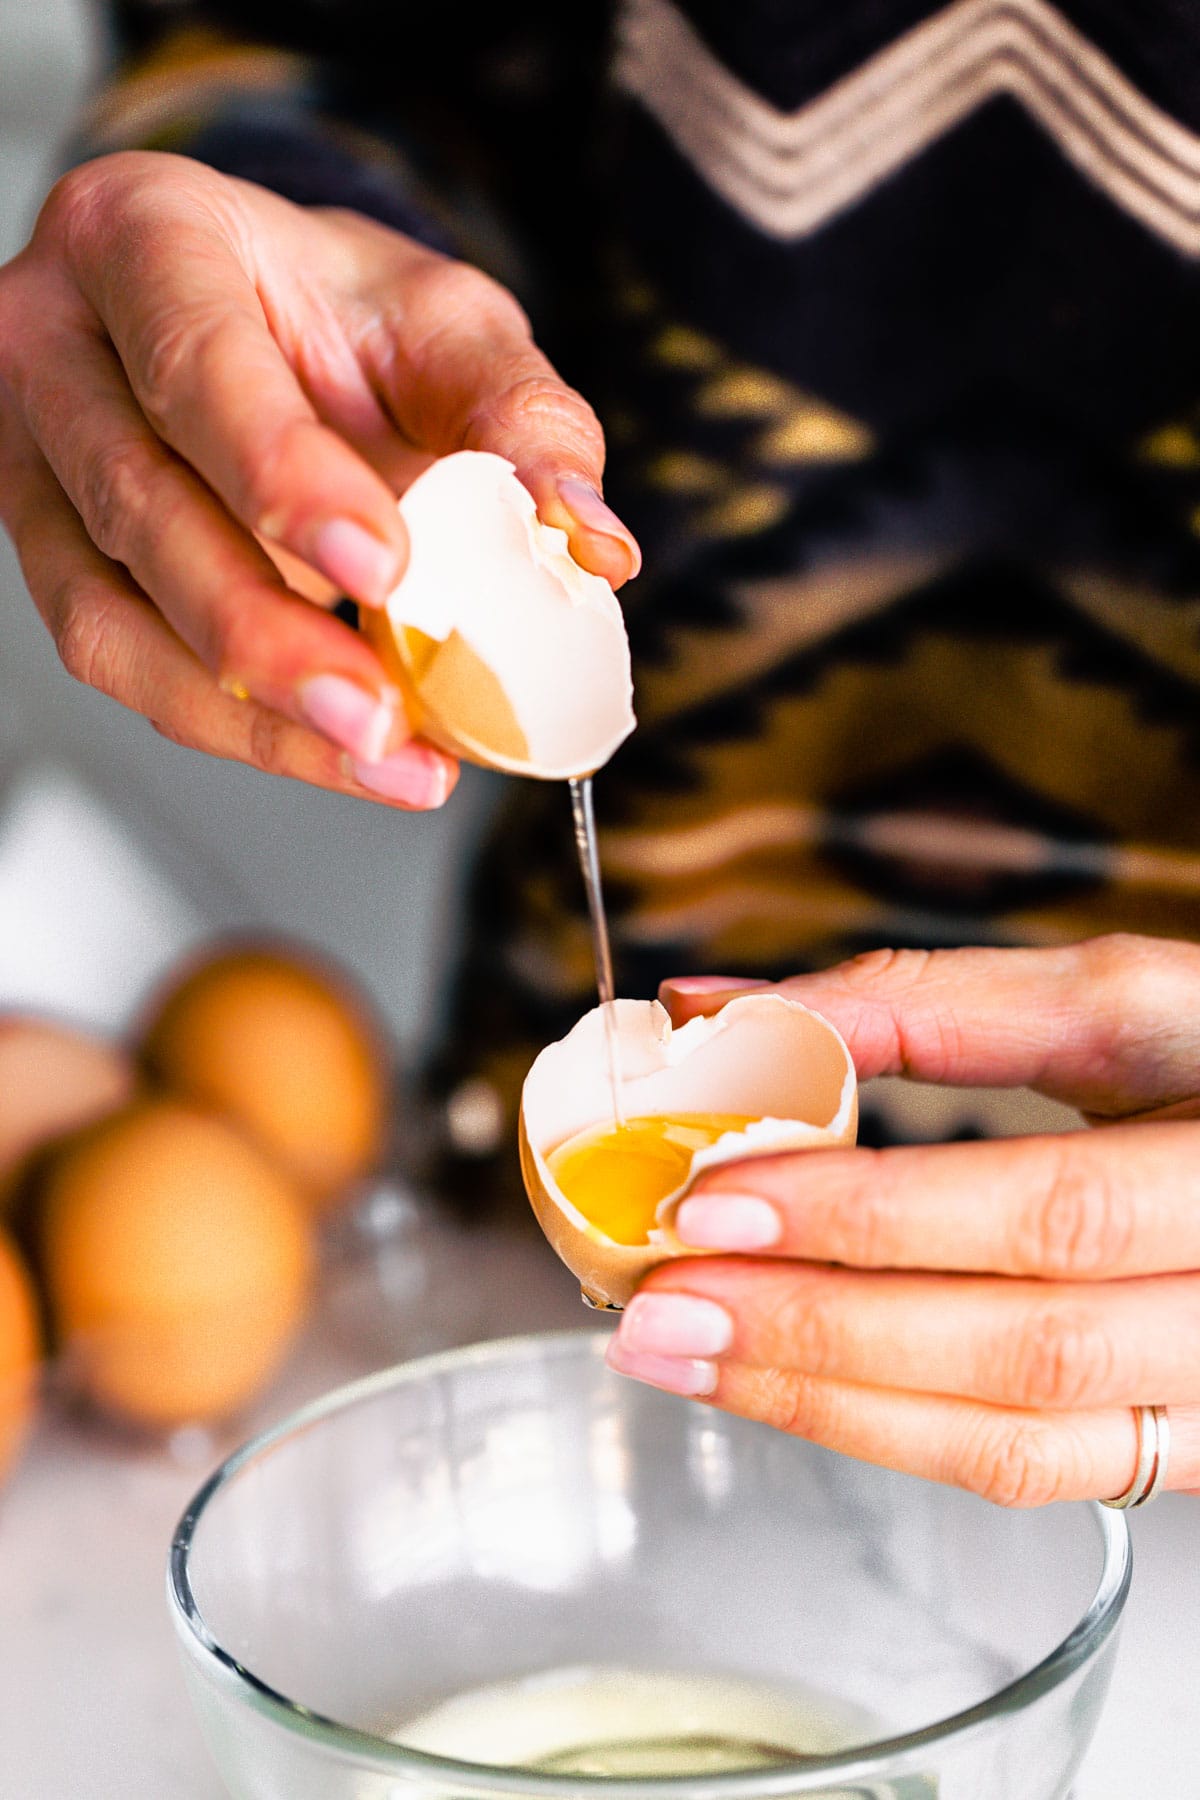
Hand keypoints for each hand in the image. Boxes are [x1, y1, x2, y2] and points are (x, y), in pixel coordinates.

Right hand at [0, 152, 638, 806]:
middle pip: (138, 504)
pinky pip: (122, 664)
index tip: (383, 568)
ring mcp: (33, 462)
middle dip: (265, 631)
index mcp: (146, 238)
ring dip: (246, 712)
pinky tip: (335, 753)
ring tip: (379, 758)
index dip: (281, 474)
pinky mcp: (55, 558)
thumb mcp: (451, 327)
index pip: (196, 364)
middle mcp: (58, 345)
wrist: (270, 324)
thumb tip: (590, 544)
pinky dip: (235, 728)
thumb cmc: (344, 316)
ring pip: (105, 614)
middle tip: (381, 714)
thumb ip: (522, 418)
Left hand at [605, 935, 1199, 1503]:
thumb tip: (719, 1013)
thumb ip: (922, 1001)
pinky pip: (1039, 1471)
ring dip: (830, 1405)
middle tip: (659, 1304)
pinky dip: (893, 1433)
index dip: (875, 1215)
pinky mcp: (1189, 1445)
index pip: (1049, 1208)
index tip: (713, 1197)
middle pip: (1024, 1346)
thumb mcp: (1119, 1000)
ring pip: (1025, 1440)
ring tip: (685, 1357)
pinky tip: (789, 1389)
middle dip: (819, 1332)